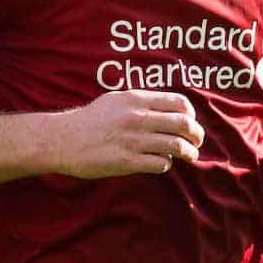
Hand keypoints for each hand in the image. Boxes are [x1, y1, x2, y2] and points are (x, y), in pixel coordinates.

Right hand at [52, 90, 205, 178]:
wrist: (64, 139)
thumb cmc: (90, 119)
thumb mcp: (115, 99)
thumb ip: (140, 101)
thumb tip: (166, 106)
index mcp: (136, 99)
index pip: (178, 103)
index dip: (191, 114)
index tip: (190, 122)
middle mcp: (137, 117)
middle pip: (183, 124)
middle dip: (197, 134)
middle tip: (198, 141)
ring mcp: (133, 140)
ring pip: (176, 146)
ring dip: (188, 152)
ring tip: (190, 155)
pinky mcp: (127, 161)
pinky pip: (161, 163)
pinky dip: (167, 164)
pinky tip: (162, 162)